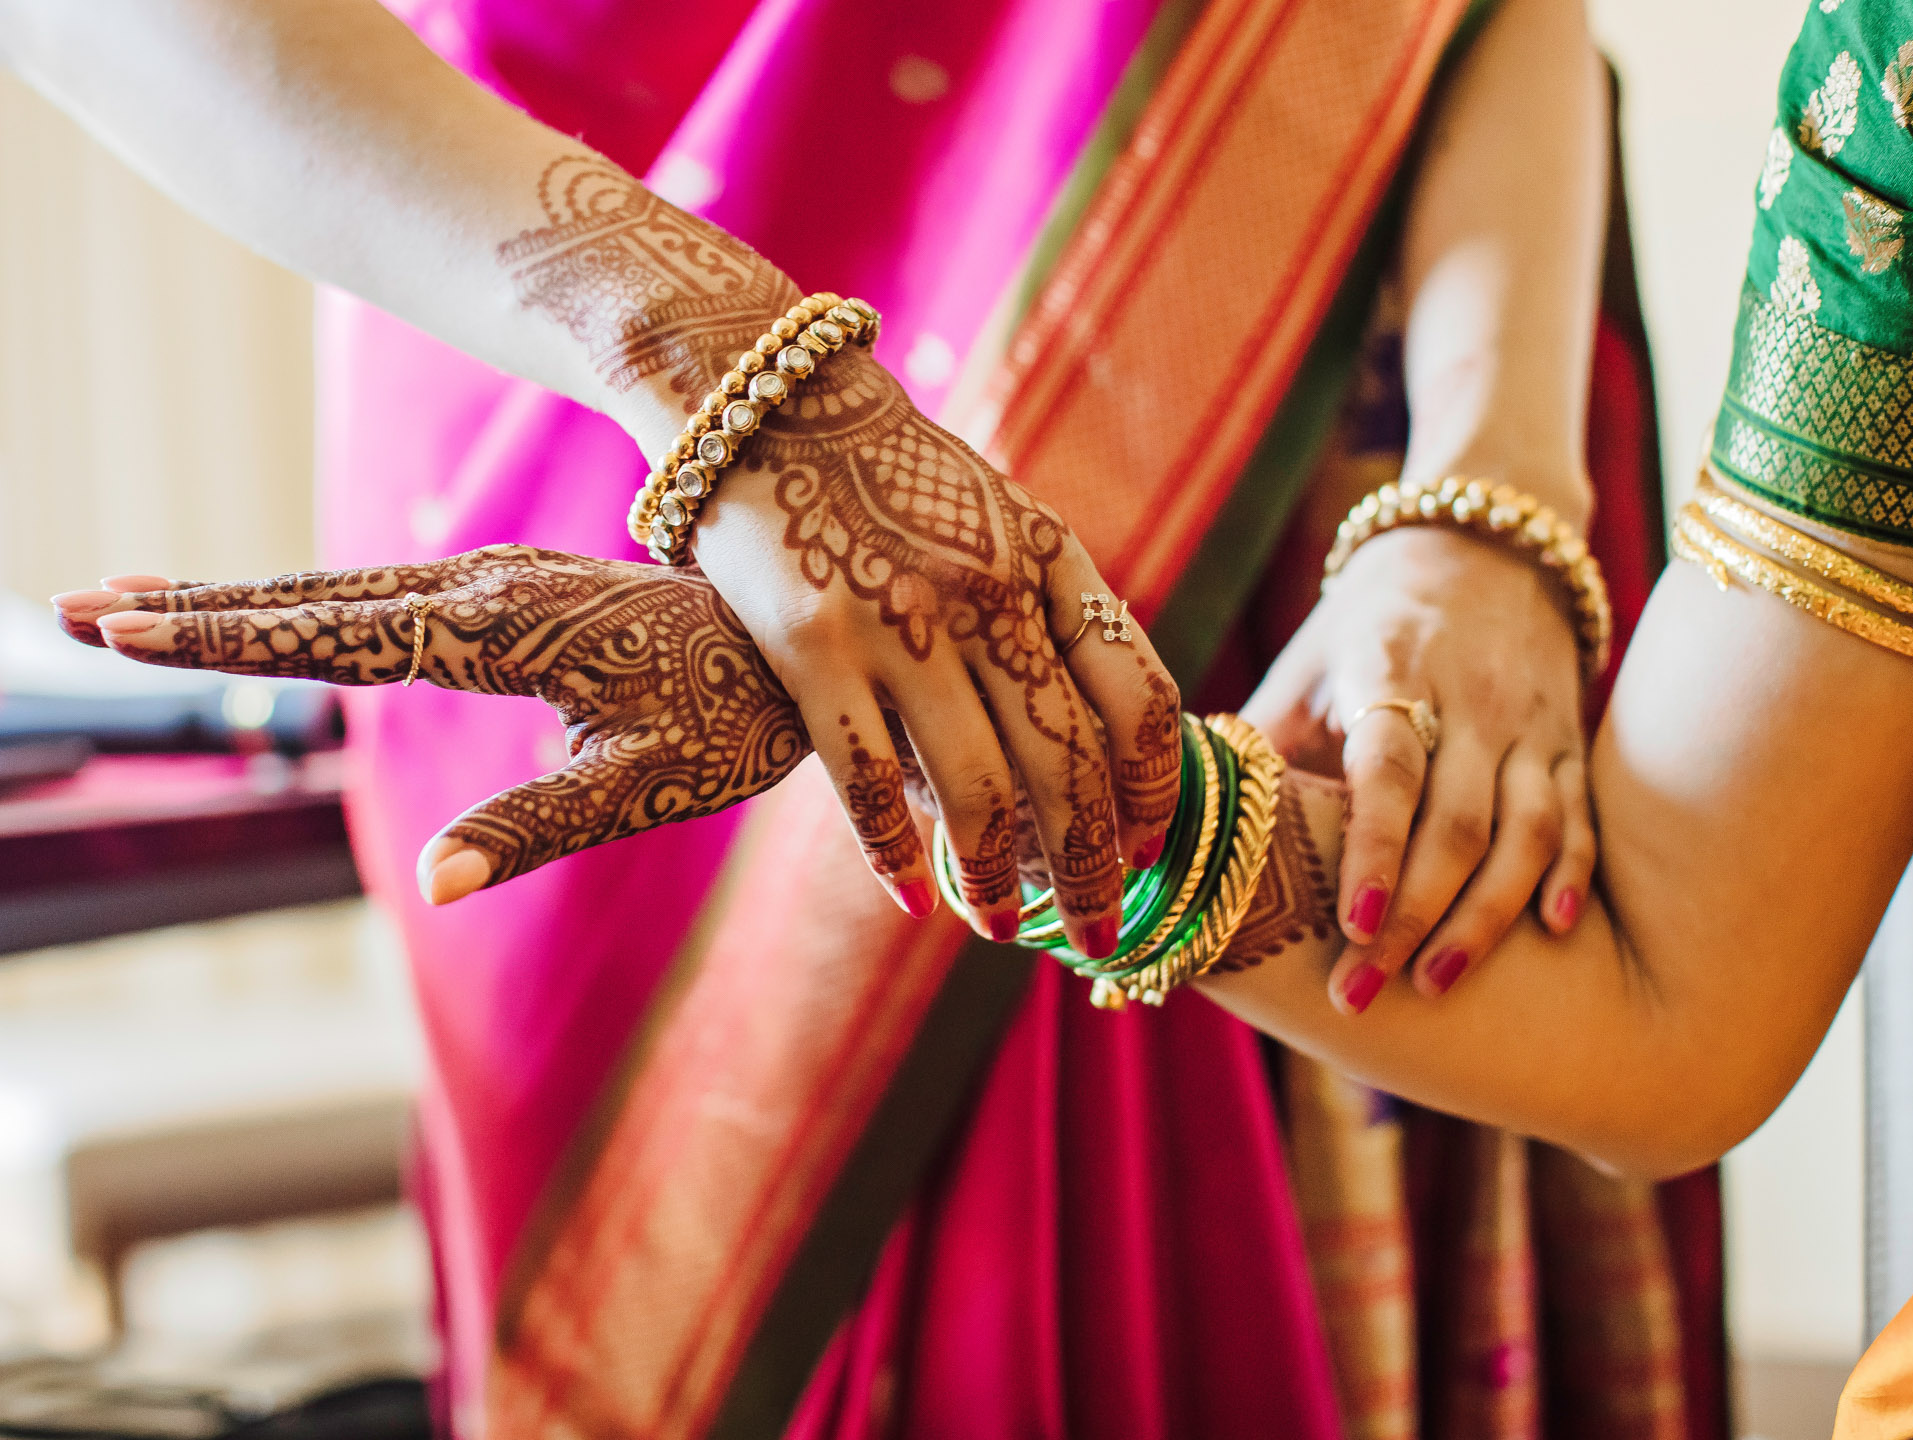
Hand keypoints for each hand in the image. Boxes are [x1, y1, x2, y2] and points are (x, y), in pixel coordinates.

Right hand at [52, 546, 806, 902]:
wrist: (814, 641)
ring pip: (348, 587)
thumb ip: (534, 829)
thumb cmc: (741, 722)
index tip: (125, 624)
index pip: (335, 635)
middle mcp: (489, 591)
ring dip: (245, 593)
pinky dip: (316, 597)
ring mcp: (503, 583)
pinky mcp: (521, 593)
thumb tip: (431, 884)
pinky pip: (393, 592)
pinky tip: (286, 606)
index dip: (226, 635)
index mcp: (502, 633)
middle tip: (78, 601)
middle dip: (199, 605)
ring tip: (141, 596)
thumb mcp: (644, 788)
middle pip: (316, 597)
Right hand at [483, 156, 1176, 950]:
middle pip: (1068, 764)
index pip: (1136, 693)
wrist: (760, 405)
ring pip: (977, 790)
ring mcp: (900, 622)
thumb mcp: (995, 516)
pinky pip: (870, 782)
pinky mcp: (812, 647)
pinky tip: (912, 897)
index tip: (1146, 847)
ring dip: (999, 880)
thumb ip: (1049, 610)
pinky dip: (896, 854)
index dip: (1152, 786)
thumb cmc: (886, 476)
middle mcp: (988, 594)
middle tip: (1102, 937)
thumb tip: (1098, 735)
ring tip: (1003, 929)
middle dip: (1093, 869)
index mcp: (1047, 560)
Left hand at [1242, 525, 1594, 1011]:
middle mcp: (1472, 697)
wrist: (1484, 541)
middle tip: (1363, 994)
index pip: (1389, 771)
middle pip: (1458, 822)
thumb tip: (1170, 832)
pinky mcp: (1571, 740)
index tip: (1348, 927)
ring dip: (1488, 917)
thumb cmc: (1367, 625)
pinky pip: (1582, 818)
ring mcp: (1531, 721)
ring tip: (1435, 984)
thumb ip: (1257, 746)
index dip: (1373, 851)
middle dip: (1414, 917)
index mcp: (1390, 670)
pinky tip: (1550, 935)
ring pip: (1530, 831)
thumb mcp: (1305, 665)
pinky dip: (1571, 878)